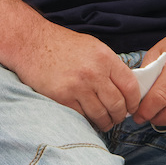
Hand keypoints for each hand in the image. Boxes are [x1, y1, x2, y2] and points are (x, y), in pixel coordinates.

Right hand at [5, 26, 141, 131]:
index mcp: (104, 57)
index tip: (132, 107)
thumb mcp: (92, 47)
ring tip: (103, 122)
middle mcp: (93, 72)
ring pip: (101, 115)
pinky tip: (87, 118)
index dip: (134, 101)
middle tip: (117, 118)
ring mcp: (77, 86)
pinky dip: (87, 120)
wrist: (31, 42)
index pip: (130, 86)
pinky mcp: (62, 97)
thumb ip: (109, 66)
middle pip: (117, 104)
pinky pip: (82, 117)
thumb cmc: (61, 44)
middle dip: (119, 116)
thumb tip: (125, 89)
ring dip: (105, 122)